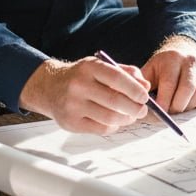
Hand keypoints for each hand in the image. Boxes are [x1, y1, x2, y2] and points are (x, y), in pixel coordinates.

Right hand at [19, 57, 150, 134]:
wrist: (50, 87)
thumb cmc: (81, 76)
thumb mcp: (101, 66)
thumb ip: (126, 73)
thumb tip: (145, 86)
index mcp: (89, 67)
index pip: (117, 78)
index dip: (135, 89)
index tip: (145, 96)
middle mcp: (79, 85)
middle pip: (115, 101)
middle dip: (135, 108)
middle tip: (142, 110)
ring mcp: (73, 105)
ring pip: (109, 118)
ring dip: (126, 119)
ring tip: (131, 116)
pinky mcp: (70, 123)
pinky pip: (101, 129)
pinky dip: (113, 127)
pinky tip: (115, 121)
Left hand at [142, 36, 195, 113]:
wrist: (183, 52)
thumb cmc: (163, 67)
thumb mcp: (149, 70)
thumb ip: (142, 83)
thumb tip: (140, 100)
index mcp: (172, 58)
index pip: (169, 83)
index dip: (164, 102)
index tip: (159, 114)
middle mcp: (191, 61)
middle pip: (188, 89)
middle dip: (177, 107)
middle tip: (169, 114)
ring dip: (188, 108)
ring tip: (178, 109)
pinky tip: (188, 104)